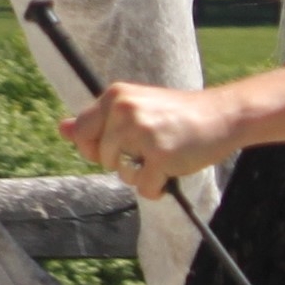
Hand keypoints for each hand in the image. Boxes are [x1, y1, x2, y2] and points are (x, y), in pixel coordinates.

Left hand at [62, 80, 235, 200]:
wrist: (222, 116)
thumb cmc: (176, 115)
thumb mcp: (135, 108)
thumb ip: (98, 120)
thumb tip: (62, 130)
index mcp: (115, 95)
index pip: (82, 131)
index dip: (96, 146)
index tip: (122, 142)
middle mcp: (124, 110)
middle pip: (100, 157)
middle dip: (122, 161)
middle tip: (151, 145)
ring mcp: (141, 132)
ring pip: (121, 174)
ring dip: (141, 174)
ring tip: (164, 154)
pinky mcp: (159, 155)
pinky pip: (144, 189)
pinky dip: (158, 188)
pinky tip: (173, 168)